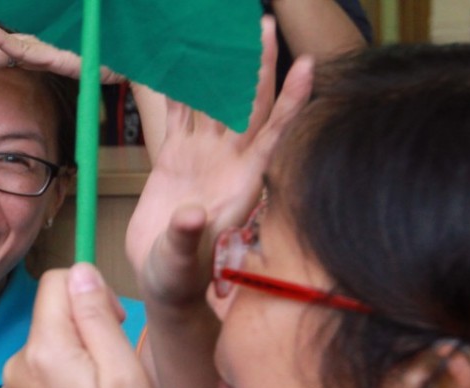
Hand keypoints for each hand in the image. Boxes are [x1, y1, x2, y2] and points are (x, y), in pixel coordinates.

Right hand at [0, 4, 125, 83]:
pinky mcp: (60, 60)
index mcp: (33, 44)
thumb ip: (46, 13)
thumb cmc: (109, 37)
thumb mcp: (71, 19)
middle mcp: (32, 52)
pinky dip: (0, 37)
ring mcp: (43, 57)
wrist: (142, 54)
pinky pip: (23, 50)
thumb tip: (5, 4)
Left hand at [3, 264, 167, 387]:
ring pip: (48, 346)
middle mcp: (15, 366)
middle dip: (85, 328)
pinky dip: (64, 383)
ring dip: (76, 358)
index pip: (56, 282)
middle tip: (117, 370)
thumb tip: (81, 271)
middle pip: (51, 315)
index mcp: (43, 351)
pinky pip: (41, 375)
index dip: (92, 293)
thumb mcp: (125, 372)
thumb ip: (98, 315)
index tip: (117, 326)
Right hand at [126, 16, 312, 299]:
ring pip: (213, 102)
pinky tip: (177, 60)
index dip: (290, 100)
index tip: (308, 65)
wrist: (160, 280)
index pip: (273, 135)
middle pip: (246, 105)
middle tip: (262, 25)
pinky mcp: (174, 158)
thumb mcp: (179, 263)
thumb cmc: (176, 279)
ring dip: (218, 68)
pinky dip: (178, 88)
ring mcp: (201, 158)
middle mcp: (226, 163)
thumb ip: (186, 238)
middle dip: (257, 65)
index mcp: (240, 184)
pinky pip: (179, 115)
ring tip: (221, 29)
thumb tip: (191, 215)